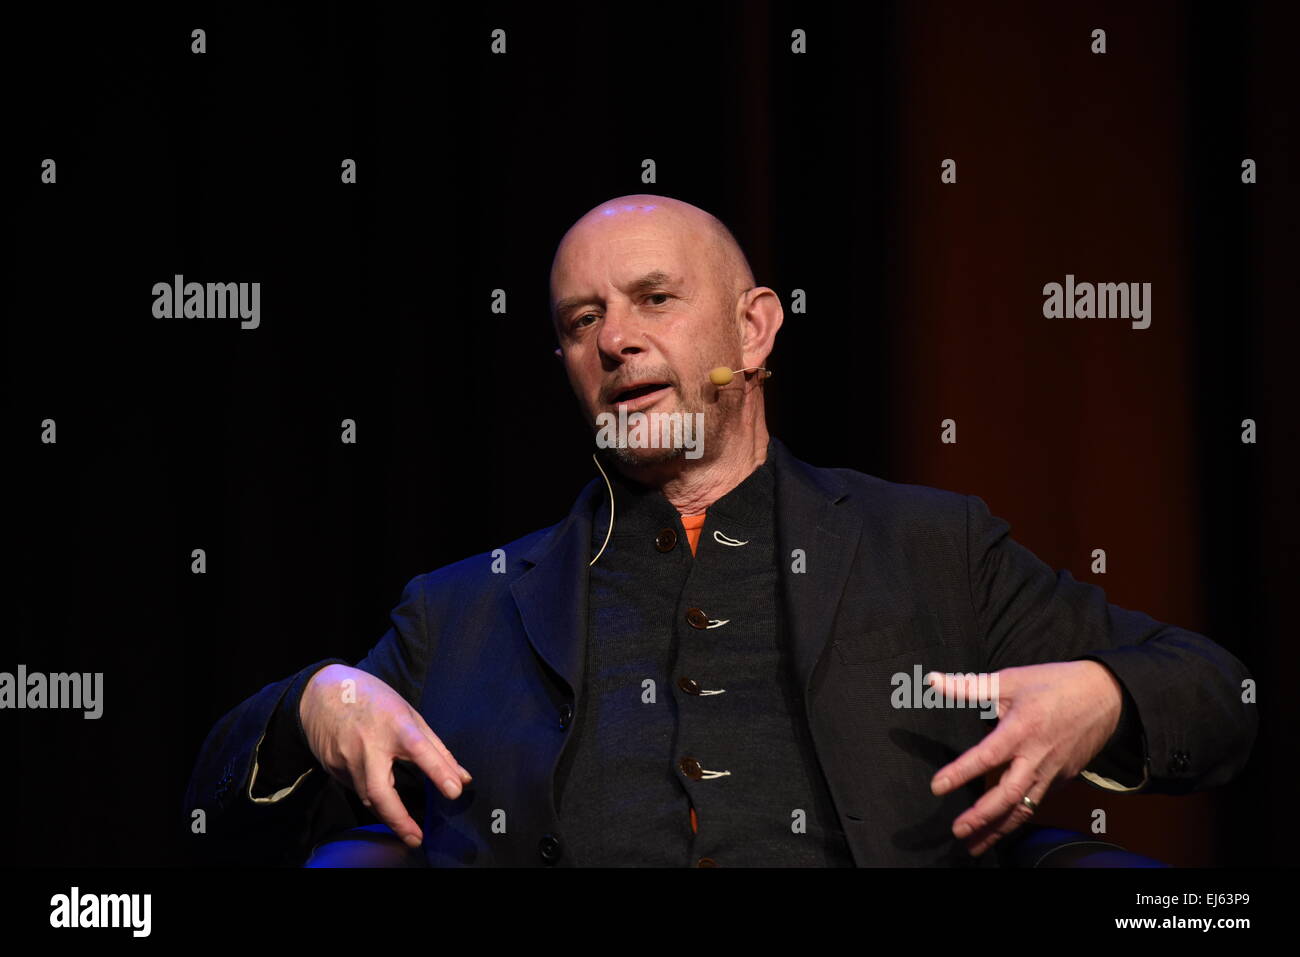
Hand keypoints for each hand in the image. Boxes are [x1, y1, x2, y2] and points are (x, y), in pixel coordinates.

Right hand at [300, 664, 471, 847]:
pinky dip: (373, 798)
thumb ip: (436, 749)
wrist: (322, 694)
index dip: (438, 771)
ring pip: (367, 797)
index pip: (419, 749)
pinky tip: (383, 800)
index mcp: (395, 725)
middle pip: (379, 790)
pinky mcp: (334, 769)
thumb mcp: (410, 714)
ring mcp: (346, 759)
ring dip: (388, 815)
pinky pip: (357, 790)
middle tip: (417, 838)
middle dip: (398, 818)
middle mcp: (368, 745)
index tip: (454, 791)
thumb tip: (463, 779)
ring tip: (407, 830)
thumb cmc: (375, 700)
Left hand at [927, 660, 1123, 856]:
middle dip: (982, 817)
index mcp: (1022, 730)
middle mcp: (1037, 756)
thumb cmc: (1056, 684)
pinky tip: (1002, 827)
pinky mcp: (1062, 778)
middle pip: (1009, 795)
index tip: (938, 787)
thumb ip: (969, 686)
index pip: (986, 756)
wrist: (1106, 696)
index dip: (960, 773)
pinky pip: (1037, 801)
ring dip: (999, 828)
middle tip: (958, 831)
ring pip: (1024, 807)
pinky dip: (1019, 817)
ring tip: (975, 845)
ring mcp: (1052, 771)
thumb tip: (933, 680)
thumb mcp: (1010, 679)